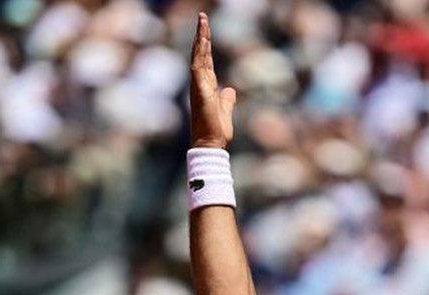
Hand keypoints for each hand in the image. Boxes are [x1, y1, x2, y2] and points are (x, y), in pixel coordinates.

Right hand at [190, 12, 236, 148]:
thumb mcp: (226, 110)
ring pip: (198, 55)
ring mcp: (198, 84)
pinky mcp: (198, 88)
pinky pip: (197, 64)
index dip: (206, 45)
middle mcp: (200, 83)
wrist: (211, 142)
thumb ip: (227, 99)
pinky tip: (201, 38)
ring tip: (203, 20)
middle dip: (202, 34)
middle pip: (201, 53)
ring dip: (200, 37)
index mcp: (207, 86)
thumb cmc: (216, 130)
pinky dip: (199, 51)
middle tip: (203, 17)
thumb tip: (230, 90)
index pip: (206, 60)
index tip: (207, 30)